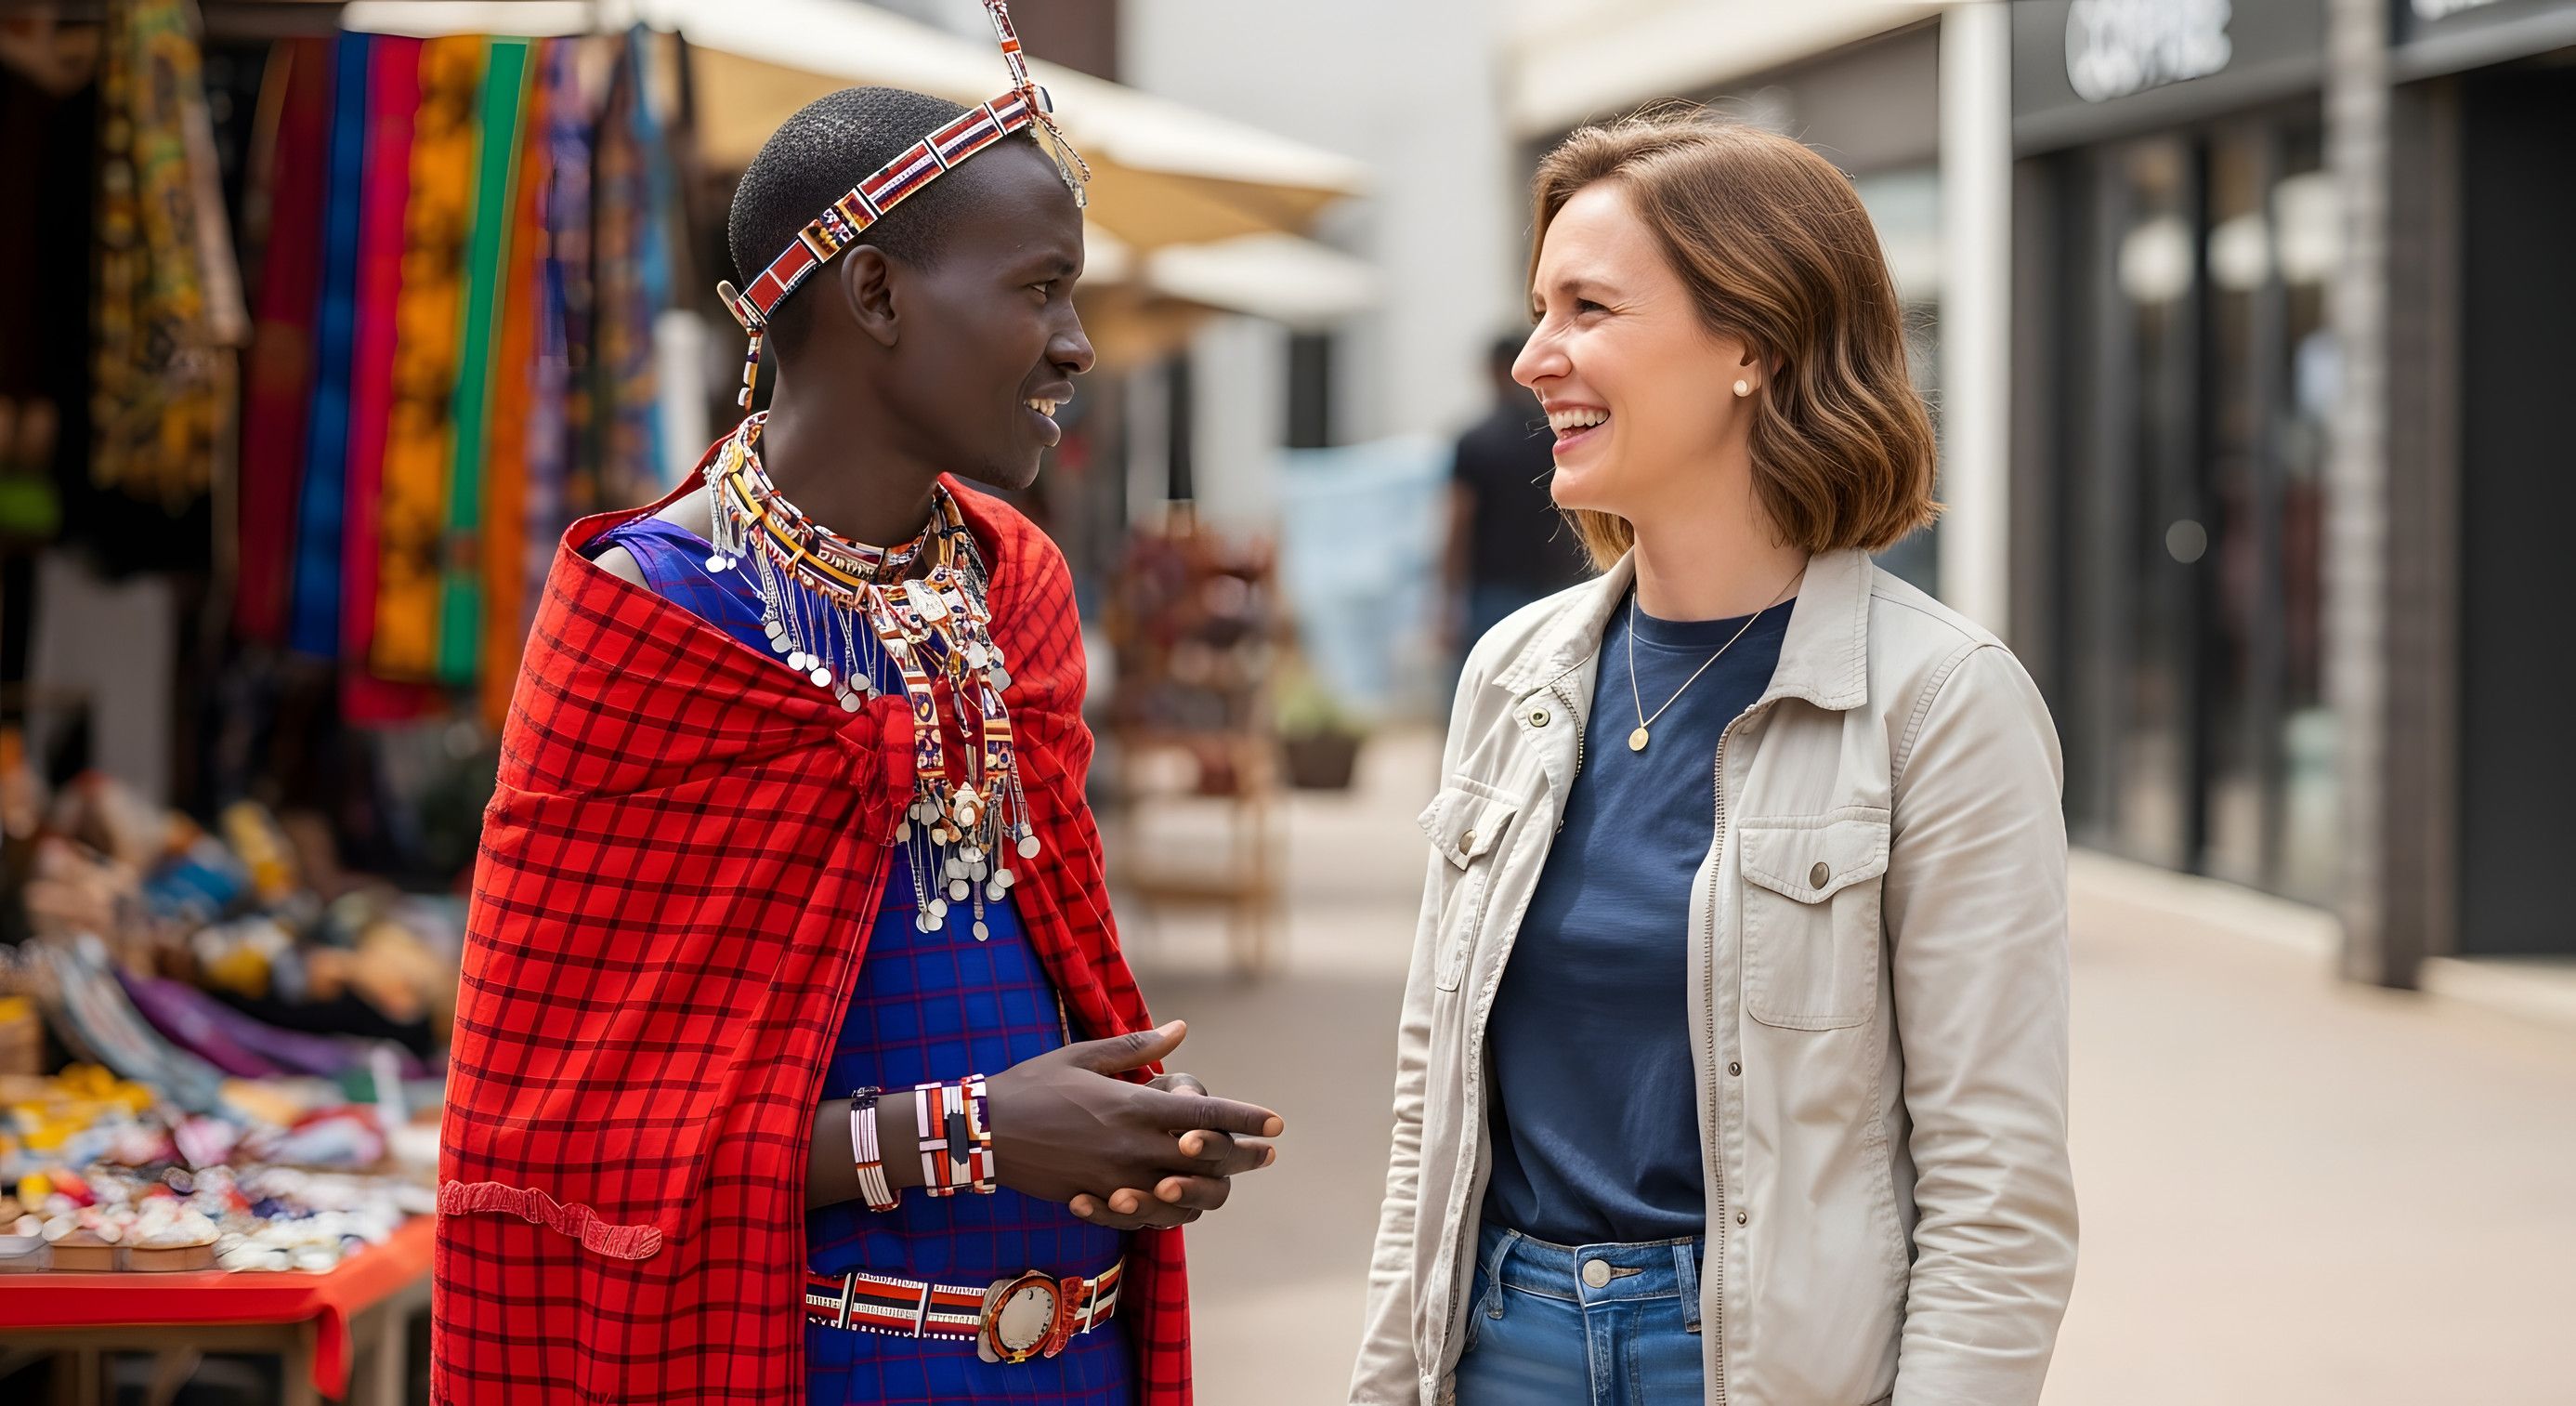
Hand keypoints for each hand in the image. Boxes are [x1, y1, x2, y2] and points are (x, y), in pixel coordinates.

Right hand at [984, 1021, 1282, 1224]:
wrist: (982, 1133)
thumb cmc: (1032, 1086)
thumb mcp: (1083, 1055)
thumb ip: (1137, 1048)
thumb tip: (1181, 1029)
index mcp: (1133, 1106)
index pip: (1207, 1116)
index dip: (1246, 1120)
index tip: (1277, 1124)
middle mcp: (1132, 1148)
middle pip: (1207, 1162)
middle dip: (1244, 1158)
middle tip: (1268, 1154)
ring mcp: (1116, 1180)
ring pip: (1184, 1198)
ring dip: (1211, 1188)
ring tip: (1227, 1179)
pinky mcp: (1097, 1202)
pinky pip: (1146, 1217)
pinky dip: (1166, 1209)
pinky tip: (1176, 1197)